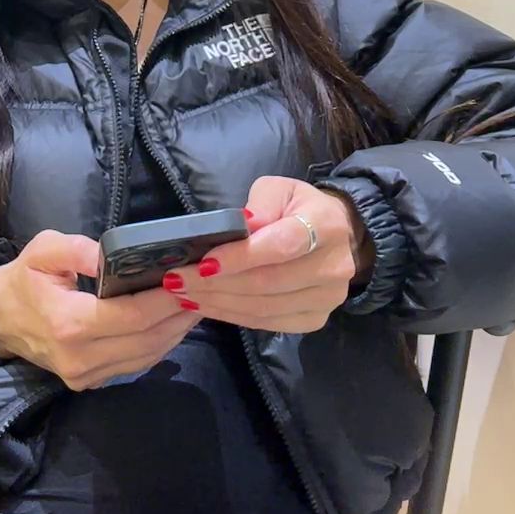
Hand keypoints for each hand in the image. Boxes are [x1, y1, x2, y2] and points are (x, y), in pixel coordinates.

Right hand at [0, 229, 203, 389]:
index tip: (190, 279)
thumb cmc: (22, 278)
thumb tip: (110, 256)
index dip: (165, 299)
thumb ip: (78, 249)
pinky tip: (172, 323)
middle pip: (146, 340)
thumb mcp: (43, 249)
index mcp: (69, 324)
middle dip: (179, 315)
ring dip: (174, 331)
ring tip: (196, 303)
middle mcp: (80, 357)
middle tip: (204, 289)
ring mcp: (85, 375)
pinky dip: (158, 345)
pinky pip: (134, 365)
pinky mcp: (88, 382)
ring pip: (145, 357)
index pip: (132, 316)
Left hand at [161, 176, 374, 332]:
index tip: (204, 262)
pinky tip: (207, 307)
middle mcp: (333, 267)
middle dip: (217, 284)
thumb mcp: (278, 189)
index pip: (280, 246)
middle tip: (178, 280)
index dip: (240, 257)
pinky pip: (269, 323)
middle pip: (269, 282)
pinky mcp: (316, 320)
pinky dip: (234, 316)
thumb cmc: (298, 207)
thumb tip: (239, 228)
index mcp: (325, 225)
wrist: (336, 234)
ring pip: (265, 308)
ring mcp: (327, 299)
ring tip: (184, 294)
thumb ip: (260, 204)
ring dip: (219, 303)